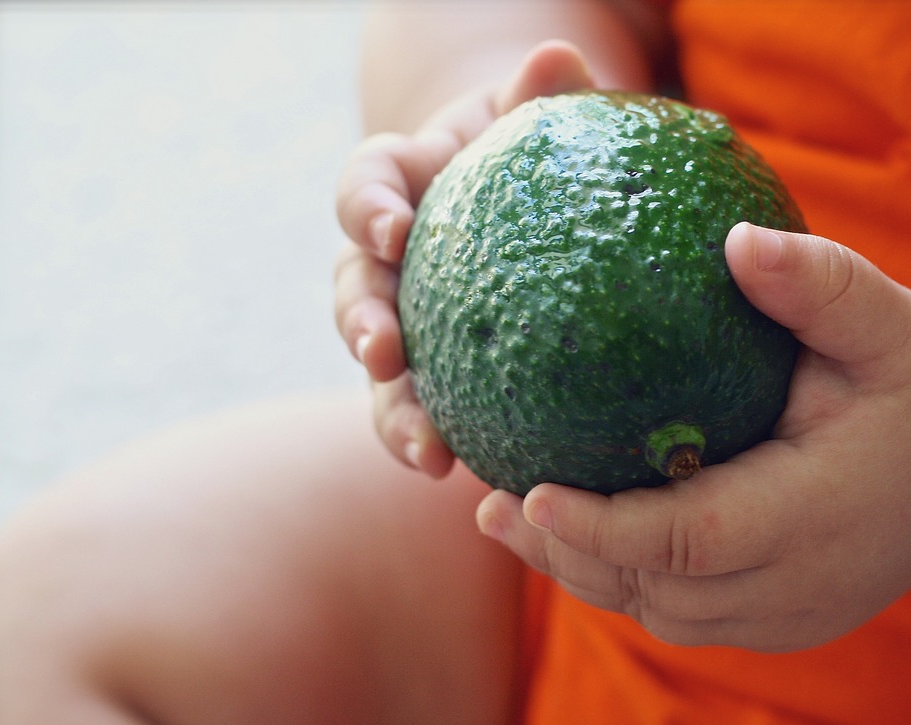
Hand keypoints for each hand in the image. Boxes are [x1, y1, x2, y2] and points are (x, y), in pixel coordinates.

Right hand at [333, 41, 595, 474]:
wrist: (538, 206)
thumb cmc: (538, 153)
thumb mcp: (540, 122)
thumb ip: (544, 98)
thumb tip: (557, 58)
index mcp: (406, 186)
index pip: (367, 186)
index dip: (368, 206)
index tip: (391, 229)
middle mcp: (393, 260)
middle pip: (354, 290)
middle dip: (360, 323)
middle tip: (383, 353)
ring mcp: (411, 321)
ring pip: (383, 373)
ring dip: (394, 411)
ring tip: (429, 453)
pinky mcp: (441, 374)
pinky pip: (434, 413)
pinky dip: (444, 443)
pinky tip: (478, 480)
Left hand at [477, 224, 910, 651]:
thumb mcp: (892, 324)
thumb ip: (822, 285)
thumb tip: (736, 240)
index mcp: (823, 513)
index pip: (697, 540)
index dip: (608, 527)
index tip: (526, 491)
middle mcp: (802, 583)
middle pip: (661, 590)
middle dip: (568, 554)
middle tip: (488, 503)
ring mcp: (788, 616)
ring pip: (663, 612)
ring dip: (583, 572)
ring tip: (506, 518)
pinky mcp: (778, 624)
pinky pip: (683, 616)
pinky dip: (621, 581)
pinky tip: (570, 538)